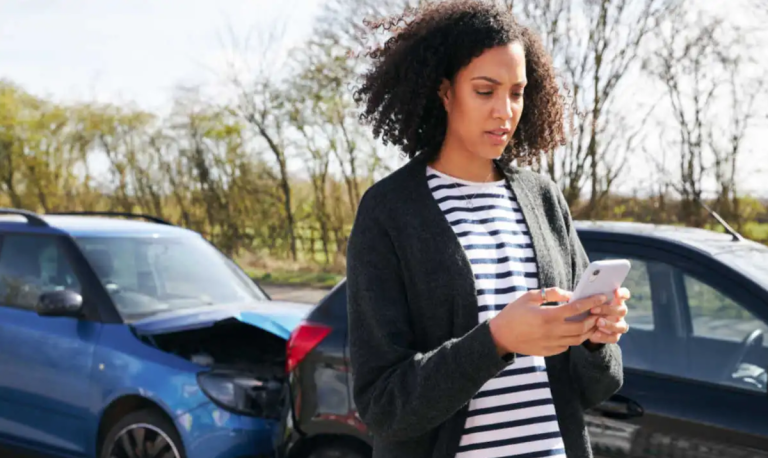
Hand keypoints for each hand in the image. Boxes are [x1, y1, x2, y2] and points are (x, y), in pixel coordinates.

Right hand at [489, 288, 606, 356]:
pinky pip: (567, 346)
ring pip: (578, 339)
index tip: (601, 297)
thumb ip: (551, 294)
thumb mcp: (529, 297)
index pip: (576, 308)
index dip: (592, 302)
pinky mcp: (549, 351)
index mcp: (548, 316)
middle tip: (600, 312)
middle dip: (594, 318)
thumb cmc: (513, 313)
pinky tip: (573, 332)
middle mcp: (552, 331)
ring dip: (587, 330)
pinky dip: (574, 339)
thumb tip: (570, 294)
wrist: (500, 336)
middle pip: (582, 326)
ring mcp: (551, 343)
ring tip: (591, 322)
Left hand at [588, 287, 629, 343]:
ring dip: (609, 324)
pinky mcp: (615, 335)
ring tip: (597, 323)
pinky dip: (605, 336)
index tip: (615, 292)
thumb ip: (587, 298)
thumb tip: (572, 295)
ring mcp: (619, 324)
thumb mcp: (586, 301)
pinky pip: (614, 337)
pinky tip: (594, 335)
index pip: (624, 294)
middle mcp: (619, 312)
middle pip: (621, 310)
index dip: (622, 293)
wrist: (584, 325)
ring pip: (621, 325)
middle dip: (607, 309)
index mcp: (615, 300)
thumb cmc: (586, 308)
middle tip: (593, 310)